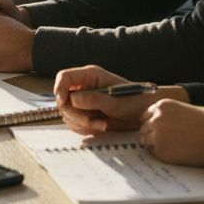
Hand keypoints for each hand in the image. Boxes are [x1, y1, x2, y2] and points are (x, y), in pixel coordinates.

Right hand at [54, 65, 188, 134]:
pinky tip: (100, 126)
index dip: (59, 88)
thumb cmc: (134, 102)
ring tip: (101, 125)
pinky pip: (75, 122)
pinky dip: (85, 128)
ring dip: (82, 123)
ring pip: (68, 113)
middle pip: (63, 99)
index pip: (65, 76)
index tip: (63, 101)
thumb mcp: (114, 101)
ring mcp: (84, 101)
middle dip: (75, 113)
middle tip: (91, 122)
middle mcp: (84, 87)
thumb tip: (72, 99)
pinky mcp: (86, 114)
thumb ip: (93, 99)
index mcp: (90, 76)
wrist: (144, 115)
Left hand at [138, 100, 203, 166]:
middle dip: (151, 134)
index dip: (152, 123)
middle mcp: (156, 118)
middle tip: (165, 140)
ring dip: (154, 144)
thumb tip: (165, 124)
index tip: (158, 129)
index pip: (146, 115)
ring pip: (146, 141)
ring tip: (173, 146)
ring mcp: (156, 135)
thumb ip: (171, 114)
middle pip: (143, 128)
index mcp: (163, 105)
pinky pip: (154, 153)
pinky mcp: (161, 151)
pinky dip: (161, 154)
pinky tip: (176, 152)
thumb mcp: (187, 109)